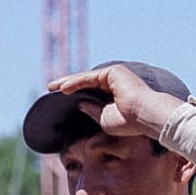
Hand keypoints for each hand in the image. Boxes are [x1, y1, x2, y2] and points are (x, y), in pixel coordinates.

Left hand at [47, 65, 178, 140]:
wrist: (145, 116)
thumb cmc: (129, 122)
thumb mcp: (105, 119)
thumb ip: (92, 110)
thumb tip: (80, 103)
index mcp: (113, 94)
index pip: (89, 92)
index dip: (74, 94)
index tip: (60, 98)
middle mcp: (114, 82)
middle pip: (85, 82)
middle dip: (67, 85)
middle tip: (50, 88)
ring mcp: (114, 75)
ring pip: (85, 78)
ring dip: (67, 82)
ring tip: (51, 87)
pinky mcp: (113, 72)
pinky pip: (89, 78)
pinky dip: (76, 82)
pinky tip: (63, 88)